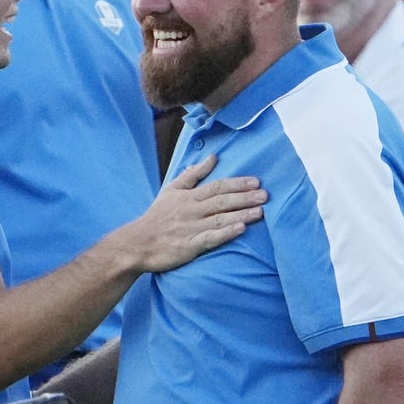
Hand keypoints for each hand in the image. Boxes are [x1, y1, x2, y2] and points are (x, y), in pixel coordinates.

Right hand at [121, 154, 265, 272]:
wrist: (138, 243)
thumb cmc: (157, 217)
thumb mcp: (171, 190)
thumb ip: (192, 174)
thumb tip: (212, 158)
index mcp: (189, 196)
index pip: (217, 186)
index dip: (237, 183)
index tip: (256, 181)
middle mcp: (192, 210)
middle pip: (222, 201)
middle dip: (244, 197)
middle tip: (265, 195)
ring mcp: (191, 228)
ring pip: (220, 218)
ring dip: (241, 214)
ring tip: (260, 212)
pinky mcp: (189, 245)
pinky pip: (210, 238)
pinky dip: (225, 233)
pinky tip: (240, 230)